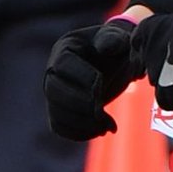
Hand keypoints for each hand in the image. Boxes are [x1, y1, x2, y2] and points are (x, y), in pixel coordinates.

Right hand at [44, 21, 138, 140]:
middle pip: (54, 93)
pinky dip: (79, 133)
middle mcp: (53, 71)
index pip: (61, 68)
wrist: (117, 61)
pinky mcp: (61, 109)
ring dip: (82, 124)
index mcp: (64, 50)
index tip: (102, 85)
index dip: (80, 80)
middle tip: (102, 111)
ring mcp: (55, 92)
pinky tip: (101, 130)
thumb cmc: (118, 47)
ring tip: (106, 126)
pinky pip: (60, 127)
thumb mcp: (119, 38)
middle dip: (80, 106)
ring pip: (57, 114)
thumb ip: (113, 39)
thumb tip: (104, 47)